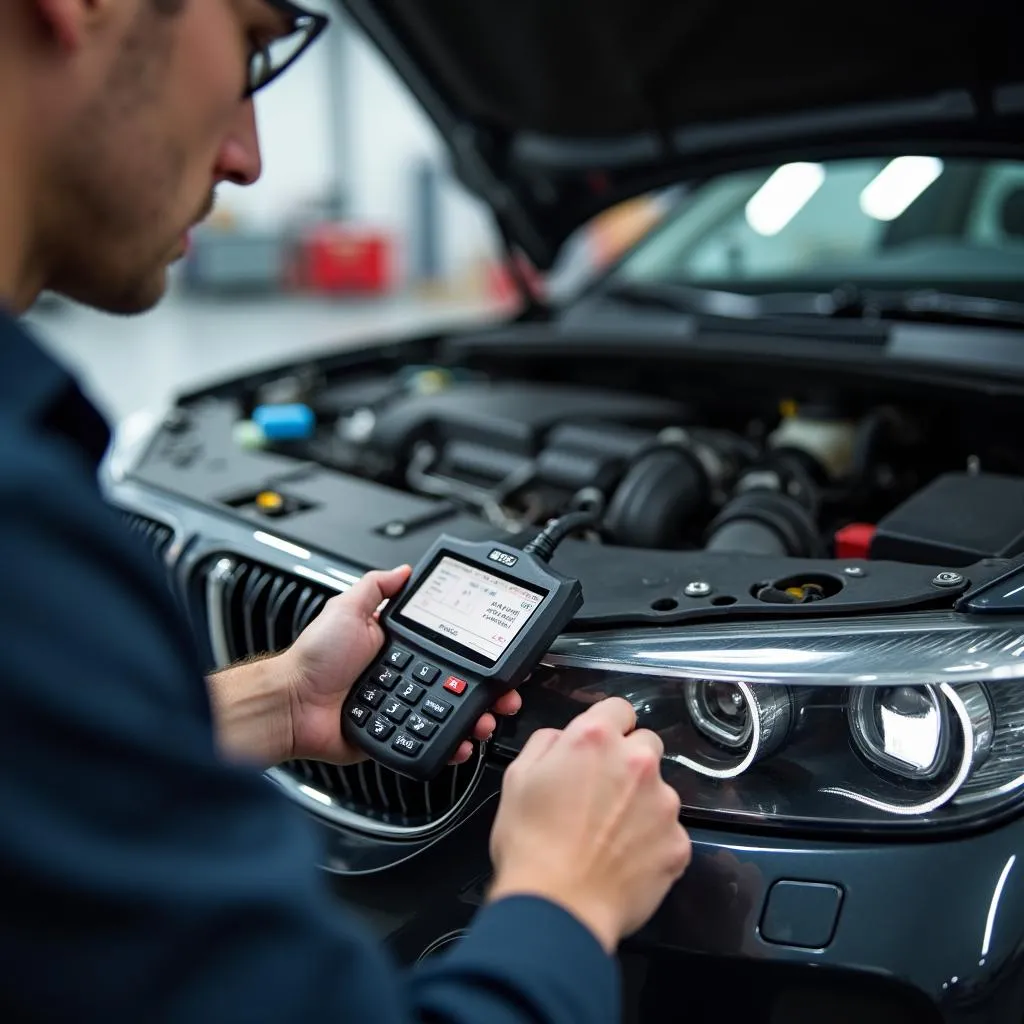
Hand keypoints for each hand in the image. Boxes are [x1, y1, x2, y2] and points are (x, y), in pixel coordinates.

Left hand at [283, 565, 522, 765]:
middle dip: (488, 691)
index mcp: (399, 647)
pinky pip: (429, 743)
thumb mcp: (346, 609)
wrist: (293, 705)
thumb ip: (375, 587)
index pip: (448, 647)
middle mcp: (405, 677)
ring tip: (486, 718)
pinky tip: (462, 742)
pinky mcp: (396, 737)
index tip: (497, 655)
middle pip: (459, 684)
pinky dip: (450, 745)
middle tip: (504, 694)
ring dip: (475, 718)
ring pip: (450, 715)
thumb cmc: (314, 659)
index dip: (476, 652)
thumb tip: (403, 570)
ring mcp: (403, 708)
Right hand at [487, 697, 690, 953]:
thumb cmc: (530, 843)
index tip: (597, 747)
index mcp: (596, 738)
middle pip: (647, 744)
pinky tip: (625, 861)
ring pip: (659, 790)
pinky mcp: (678, 843)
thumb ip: (546, 743)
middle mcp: (638, 762)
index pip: (618, 708)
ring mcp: (664, 803)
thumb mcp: (518, 777)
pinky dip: (651, 842)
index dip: (606, 726)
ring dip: (641, 803)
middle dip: (629, 760)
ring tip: (610, 836)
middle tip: (602, 792)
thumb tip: (563, 738)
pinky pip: (668, 832)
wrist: (558, 907)